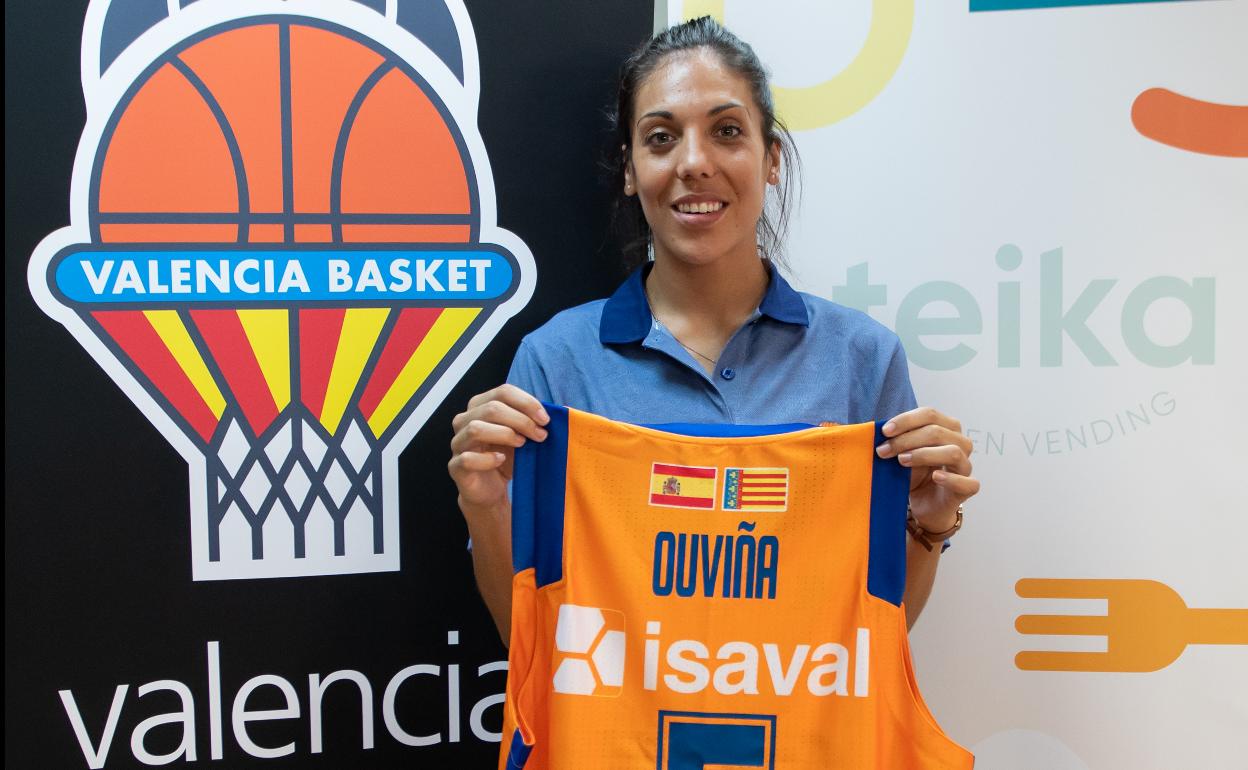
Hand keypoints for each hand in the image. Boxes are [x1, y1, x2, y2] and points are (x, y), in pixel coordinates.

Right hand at [448, 384, 548, 512]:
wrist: (490, 490)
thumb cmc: (505, 458)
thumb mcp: (521, 436)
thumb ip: (532, 422)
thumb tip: (556, 412)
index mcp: (480, 406)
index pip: (503, 392)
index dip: (526, 402)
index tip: (545, 419)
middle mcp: (465, 420)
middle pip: (492, 408)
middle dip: (521, 420)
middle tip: (540, 435)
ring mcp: (458, 443)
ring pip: (476, 429)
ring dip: (505, 434)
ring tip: (522, 444)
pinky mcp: (456, 466)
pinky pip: (468, 458)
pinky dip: (488, 459)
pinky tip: (501, 460)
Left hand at [875, 406, 978, 532]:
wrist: (924, 504)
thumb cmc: (916, 474)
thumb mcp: (903, 454)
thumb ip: (897, 441)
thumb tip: (878, 432)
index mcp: (946, 428)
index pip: (930, 414)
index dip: (906, 420)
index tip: (885, 431)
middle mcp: (960, 443)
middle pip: (937, 432)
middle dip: (906, 439)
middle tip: (884, 450)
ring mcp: (966, 466)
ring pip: (952, 452)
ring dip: (923, 454)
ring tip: (902, 461)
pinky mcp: (968, 487)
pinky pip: (966, 482)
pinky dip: (950, 478)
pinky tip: (935, 477)